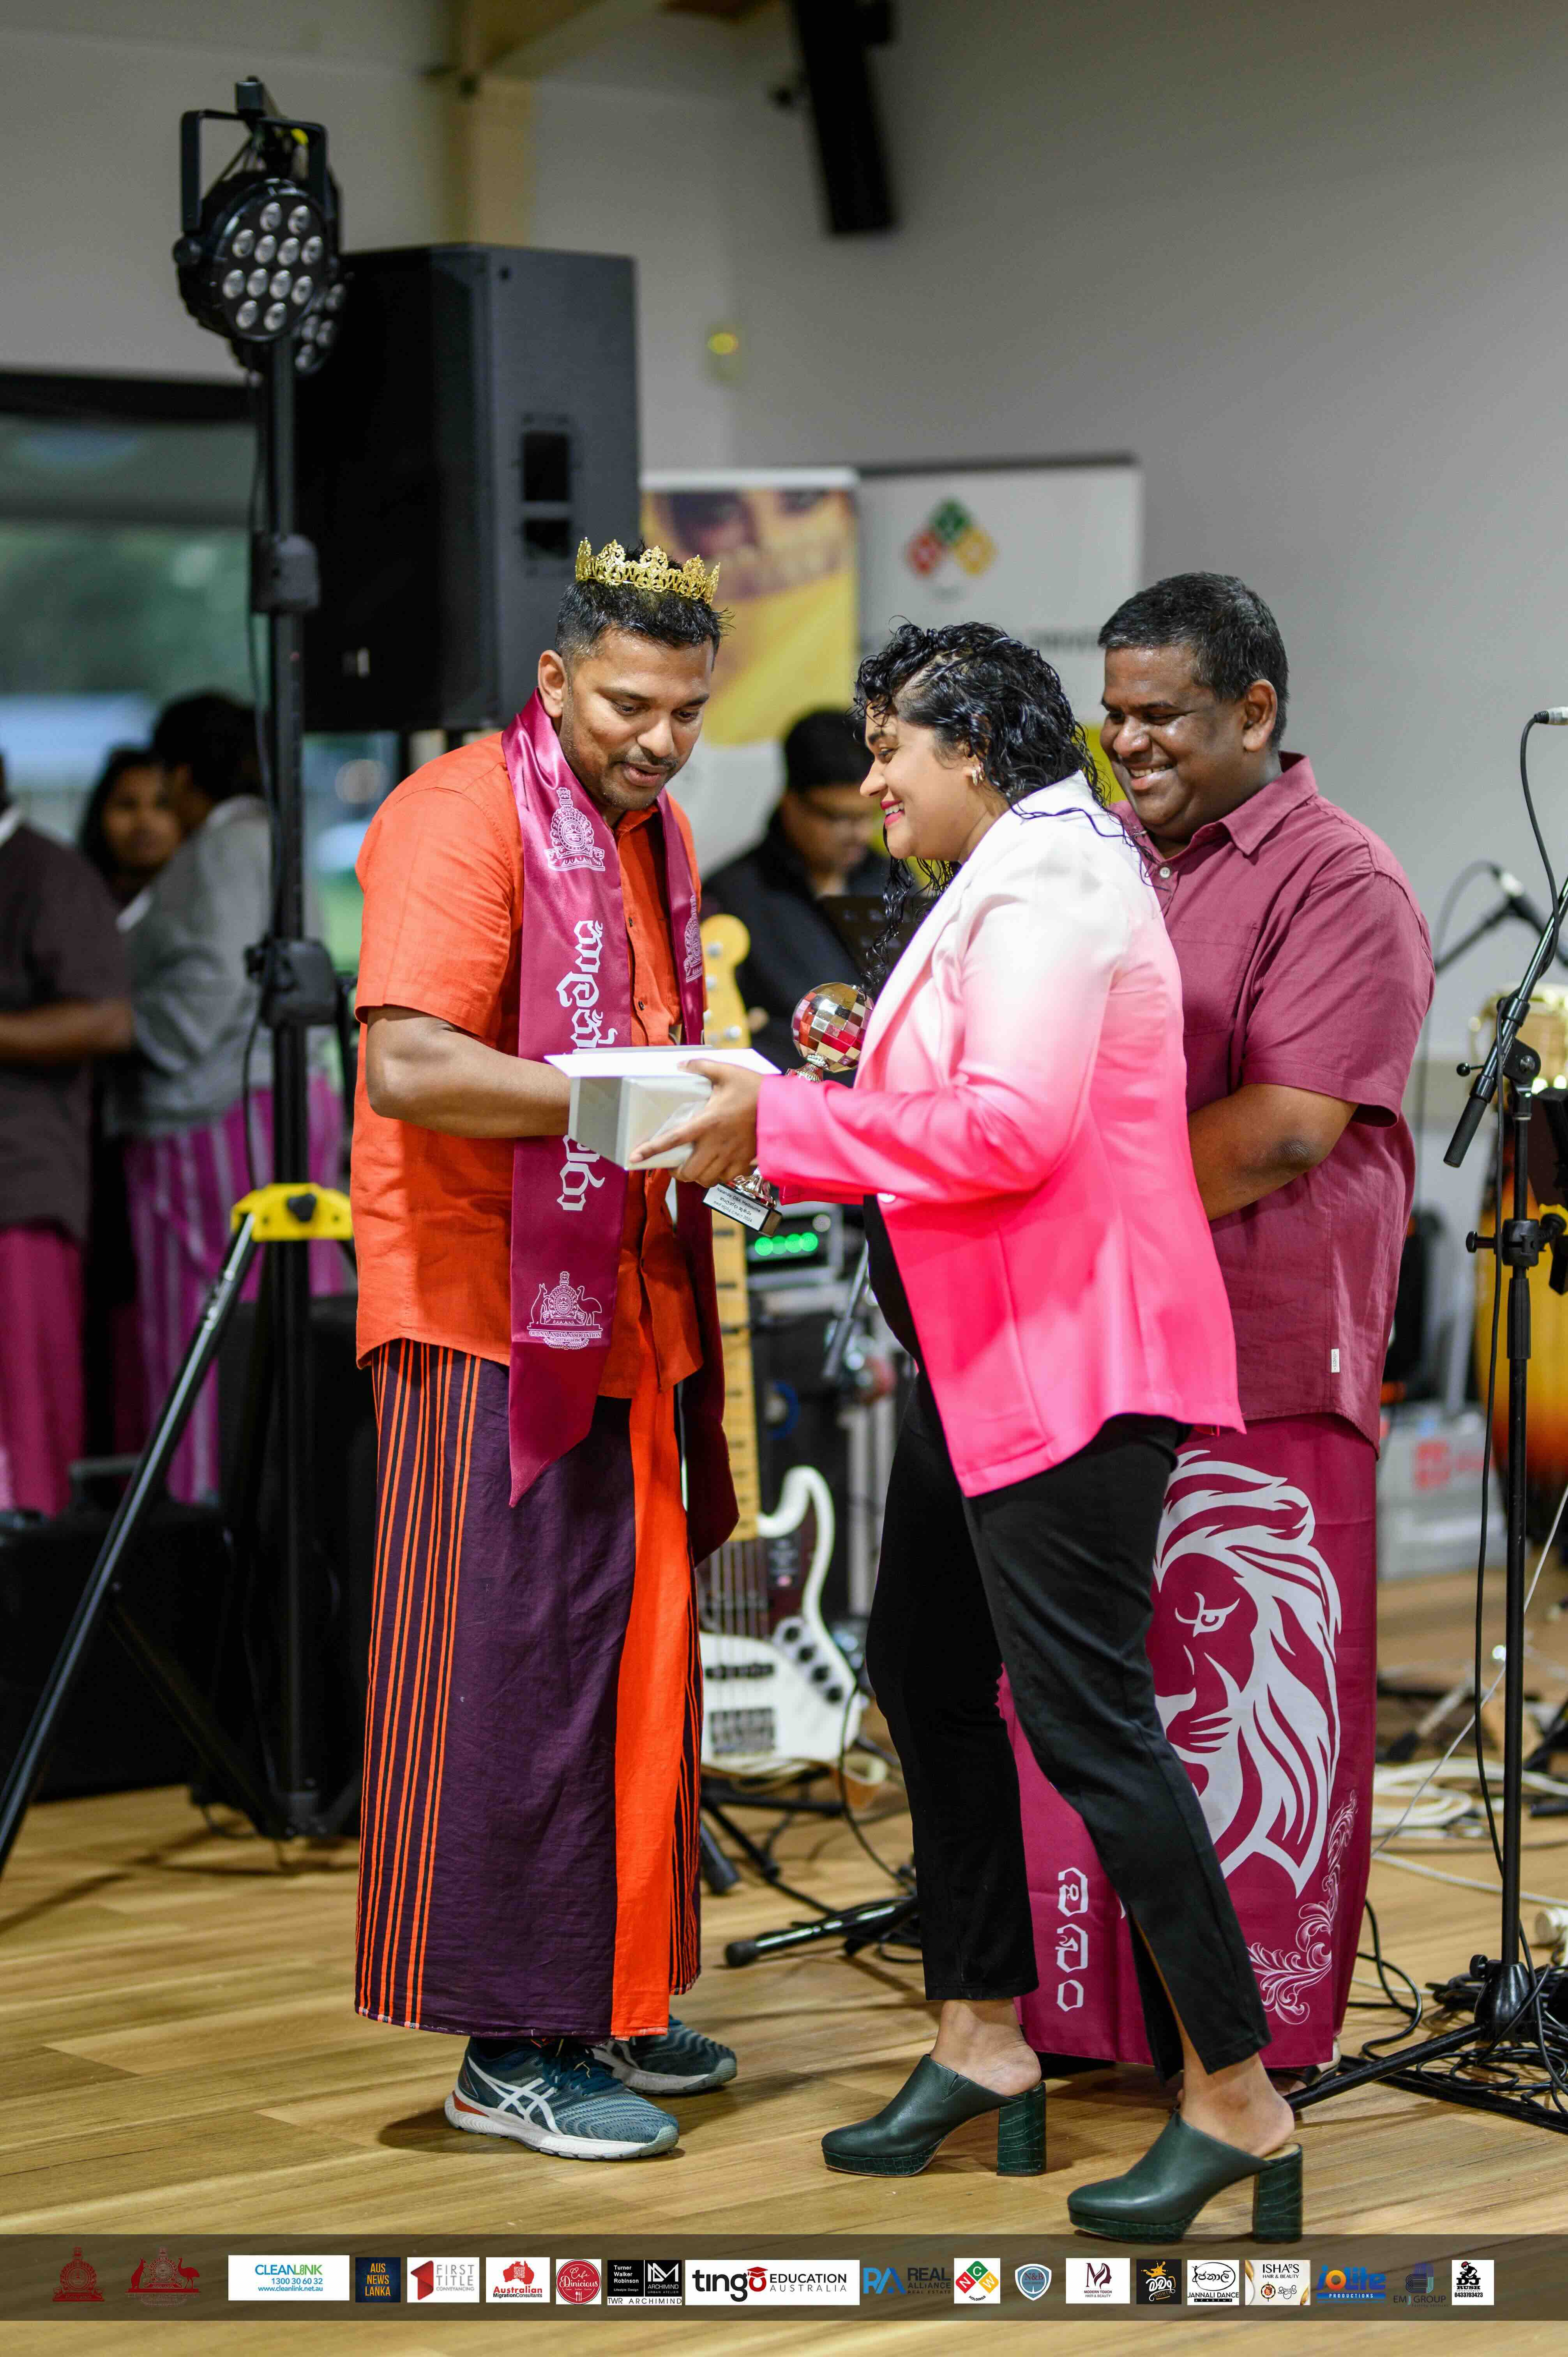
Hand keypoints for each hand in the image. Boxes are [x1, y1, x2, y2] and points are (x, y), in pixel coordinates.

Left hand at [630, 1059, 764, 1188]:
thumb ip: (701, 1066)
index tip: (634, 1158)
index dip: (651, 1150)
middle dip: (677, 1172)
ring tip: (694, 1167)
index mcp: (707, 1122)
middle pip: (688, 1171)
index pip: (673, 1139)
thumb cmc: (755, 1089)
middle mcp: (716, 1143)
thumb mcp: (726, 1071)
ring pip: (704, 1179)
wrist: (784, 1108)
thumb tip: (680, 1065)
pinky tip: (716, 1167)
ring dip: (695, 1176)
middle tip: (675, 1164)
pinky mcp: (744, 1163)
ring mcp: (731, 1156)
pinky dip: (716, 1177)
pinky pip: (724, 1179)